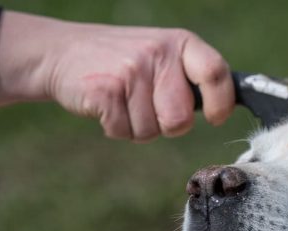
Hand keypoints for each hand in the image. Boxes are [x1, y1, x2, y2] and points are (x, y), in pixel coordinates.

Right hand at [0, 12, 233, 140]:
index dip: (221, 102)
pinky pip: (124, 131)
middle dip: (166, 124)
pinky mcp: (107, 90)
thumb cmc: (122, 62)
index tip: (216, 117)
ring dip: (136, 126)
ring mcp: (132, 70)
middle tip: (147, 106)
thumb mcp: (161, 56)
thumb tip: (225, 107)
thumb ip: (190, 77)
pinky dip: (114, 128)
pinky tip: (106, 105)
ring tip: (122, 101)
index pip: (216, 72)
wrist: (62, 52)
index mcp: (180, 43)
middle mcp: (159, 53)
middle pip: (181, 119)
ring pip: (151, 131)